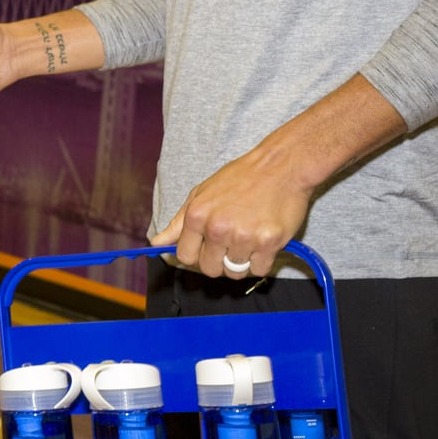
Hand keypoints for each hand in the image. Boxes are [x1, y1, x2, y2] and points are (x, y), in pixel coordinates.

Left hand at [149, 147, 313, 280]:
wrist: (281, 166)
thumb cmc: (241, 177)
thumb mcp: (201, 193)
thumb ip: (178, 222)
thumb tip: (156, 244)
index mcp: (196, 216)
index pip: (185, 257)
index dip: (196, 255)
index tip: (207, 248)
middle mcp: (217, 229)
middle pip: (210, 269)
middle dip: (219, 262)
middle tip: (231, 244)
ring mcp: (244, 237)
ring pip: (235, 272)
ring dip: (241, 262)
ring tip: (248, 239)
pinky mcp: (269, 243)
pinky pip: (260, 269)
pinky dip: (262, 261)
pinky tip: (263, 240)